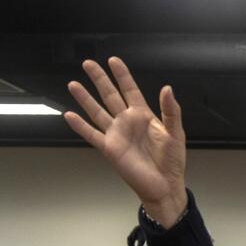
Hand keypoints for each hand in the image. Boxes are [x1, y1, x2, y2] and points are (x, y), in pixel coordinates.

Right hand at [64, 57, 187, 224]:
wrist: (165, 185)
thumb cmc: (172, 161)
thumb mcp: (175, 133)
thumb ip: (170, 111)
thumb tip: (167, 88)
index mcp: (144, 115)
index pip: (130, 90)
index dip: (122, 75)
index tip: (113, 60)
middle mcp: (127, 122)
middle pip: (110, 95)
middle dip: (99, 79)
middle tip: (88, 63)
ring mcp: (117, 134)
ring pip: (97, 111)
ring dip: (85, 98)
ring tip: (73, 84)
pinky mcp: (110, 149)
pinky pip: (92, 134)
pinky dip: (80, 126)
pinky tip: (70, 115)